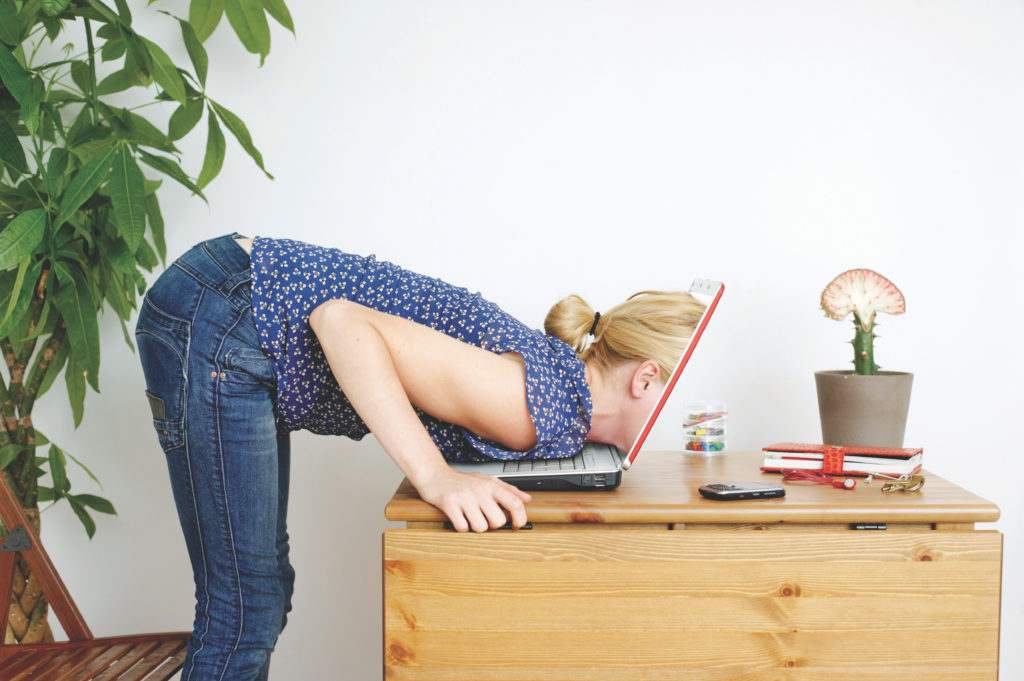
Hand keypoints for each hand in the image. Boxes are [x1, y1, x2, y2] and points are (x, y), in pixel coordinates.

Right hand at [414, 465, 531, 532]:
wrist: (434, 474)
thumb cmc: (462, 481)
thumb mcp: (487, 480)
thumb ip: (508, 490)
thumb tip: (527, 500)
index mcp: (491, 485)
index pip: (515, 503)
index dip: (520, 518)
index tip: (516, 526)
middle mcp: (480, 490)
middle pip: (498, 521)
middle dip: (492, 525)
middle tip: (484, 518)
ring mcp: (464, 497)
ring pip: (480, 527)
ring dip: (475, 527)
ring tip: (470, 517)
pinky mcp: (449, 504)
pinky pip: (462, 527)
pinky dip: (461, 527)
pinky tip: (459, 518)